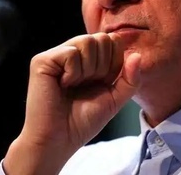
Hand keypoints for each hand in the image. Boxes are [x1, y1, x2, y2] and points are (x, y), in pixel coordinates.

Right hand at [3, 32, 140, 174]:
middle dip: (103, 66)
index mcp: (90, 57)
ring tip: (75, 85)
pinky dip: (73, 73)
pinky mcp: (43, 60)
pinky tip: (63, 85)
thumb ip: (131, 78)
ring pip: (88, 42)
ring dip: (88, 70)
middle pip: (102, 38)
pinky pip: (71, 53)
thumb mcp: (116, 98)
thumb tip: (137, 55)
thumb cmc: (84, 121)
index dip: (115, 62)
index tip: (104, 82)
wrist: (59, 140)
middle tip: (88, 84)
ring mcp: (58, 54)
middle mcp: (74, 51)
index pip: (113, 40)